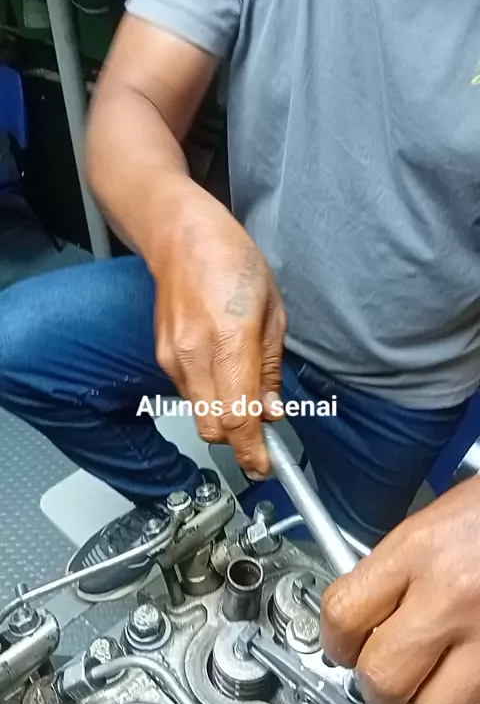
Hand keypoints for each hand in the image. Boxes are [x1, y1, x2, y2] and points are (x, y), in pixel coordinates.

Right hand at [151, 188, 286, 475]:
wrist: (178, 236)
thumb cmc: (231, 260)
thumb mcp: (272, 308)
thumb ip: (271, 366)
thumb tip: (272, 410)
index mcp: (229, 338)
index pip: (239, 415)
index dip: (253, 450)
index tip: (265, 467)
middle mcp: (194, 354)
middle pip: (215, 428)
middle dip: (240, 440)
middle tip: (263, 433)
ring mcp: (172, 357)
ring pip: (200, 415)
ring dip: (225, 420)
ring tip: (246, 395)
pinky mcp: (162, 357)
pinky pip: (189, 395)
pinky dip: (210, 399)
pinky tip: (223, 375)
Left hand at [321, 477, 479, 703]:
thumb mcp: (439, 518)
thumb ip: (399, 566)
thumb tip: (367, 610)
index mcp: (419, 548)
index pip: (343, 613)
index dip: (335, 641)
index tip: (341, 647)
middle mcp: (451, 592)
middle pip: (382, 676)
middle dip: (378, 685)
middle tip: (388, 673)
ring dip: (433, 702)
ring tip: (438, 679)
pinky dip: (475, 701)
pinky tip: (473, 672)